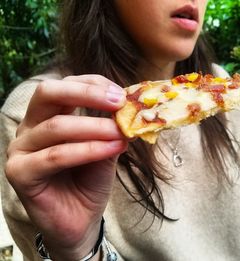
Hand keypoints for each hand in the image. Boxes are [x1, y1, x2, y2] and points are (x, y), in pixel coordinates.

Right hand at [5, 75, 126, 259]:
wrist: (80, 219)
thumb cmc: (91, 180)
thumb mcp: (106, 147)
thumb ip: (112, 127)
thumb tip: (130, 108)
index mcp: (48, 116)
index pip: (65, 85)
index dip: (93, 84)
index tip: (122, 93)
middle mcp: (30, 127)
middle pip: (48, 93)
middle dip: (87, 93)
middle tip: (118, 102)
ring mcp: (21, 149)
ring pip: (56, 126)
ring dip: (95, 127)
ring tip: (121, 132)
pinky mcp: (19, 173)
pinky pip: (55, 155)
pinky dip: (87, 150)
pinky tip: (112, 148)